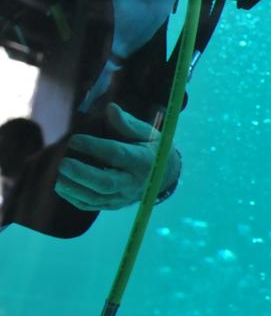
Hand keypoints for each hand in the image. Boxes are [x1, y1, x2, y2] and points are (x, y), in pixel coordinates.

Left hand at [55, 103, 180, 210]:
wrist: (165, 176)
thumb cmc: (152, 148)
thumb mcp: (147, 133)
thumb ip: (127, 124)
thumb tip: (110, 109)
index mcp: (143, 160)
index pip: (117, 155)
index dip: (95, 147)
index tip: (75, 139)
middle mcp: (133, 181)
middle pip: (106, 182)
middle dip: (82, 173)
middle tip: (63, 163)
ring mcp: (123, 197)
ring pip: (96, 197)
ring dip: (74, 187)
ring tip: (59, 174)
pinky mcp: (114, 205)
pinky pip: (92, 206)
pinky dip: (74, 198)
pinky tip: (62, 186)